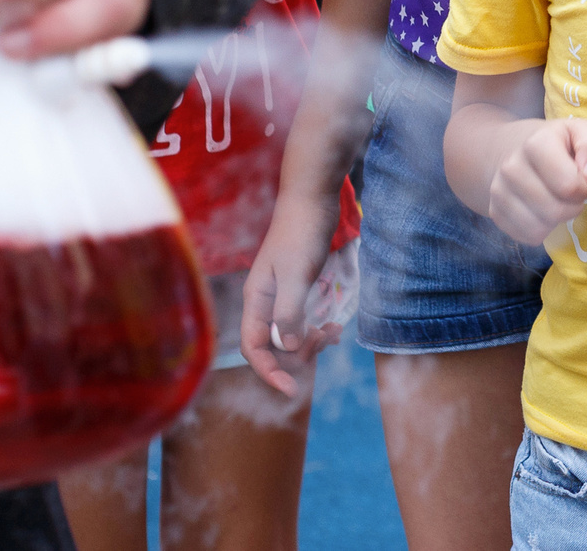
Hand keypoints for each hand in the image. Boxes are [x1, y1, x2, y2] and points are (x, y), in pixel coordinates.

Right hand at [241, 183, 350, 398]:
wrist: (312, 197)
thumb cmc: (301, 232)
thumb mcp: (297, 274)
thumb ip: (289, 311)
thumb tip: (287, 346)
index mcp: (257, 299)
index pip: (252, 347)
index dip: (268, 371)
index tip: (290, 389)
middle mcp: (264, 300)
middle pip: (273, 345)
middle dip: (298, 354)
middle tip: (327, 341)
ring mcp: (280, 294)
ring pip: (289, 334)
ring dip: (310, 341)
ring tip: (334, 332)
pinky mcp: (297, 287)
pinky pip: (302, 320)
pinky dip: (316, 328)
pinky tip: (334, 325)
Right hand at [487, 116, 586, 245]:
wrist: (513, 149)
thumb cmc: (555, 143)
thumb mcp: (580, 132)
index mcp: (535, 144)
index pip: (568, 185)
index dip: (583, 188)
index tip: (583, 180)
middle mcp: (511, 167)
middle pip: (554, 210)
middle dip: (573, 206)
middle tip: (573, 194)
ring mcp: (499, 192)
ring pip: (539, 228)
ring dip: (557, 220)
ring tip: (558, 201)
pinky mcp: (495, 213)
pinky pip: (527, 237)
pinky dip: (541, 230)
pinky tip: (542, 211)